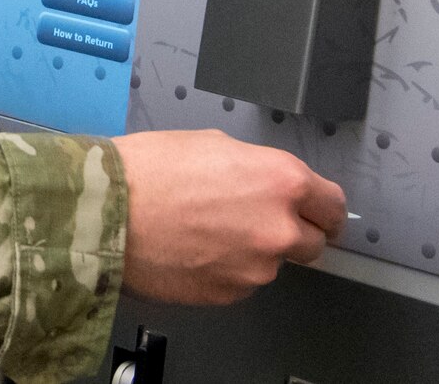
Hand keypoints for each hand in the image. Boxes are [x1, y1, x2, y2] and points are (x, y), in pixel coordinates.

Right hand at [113, 129, 346, 304]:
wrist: (106, 213)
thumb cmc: (147, 170)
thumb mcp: (210, 143)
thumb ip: (253, 167)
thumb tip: (265, 183)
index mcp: (281, 181)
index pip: (333, 204)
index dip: (322, 207)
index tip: (316, 212)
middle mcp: (279, 229)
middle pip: (313, 242)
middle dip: (290, 231)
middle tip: (250, 218)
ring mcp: (257, 269)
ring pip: (271, 262)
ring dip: (252, 250)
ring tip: (204, 230)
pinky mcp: (231, 295)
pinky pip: (241, 281)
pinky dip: (225, 269)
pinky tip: (192, 249)